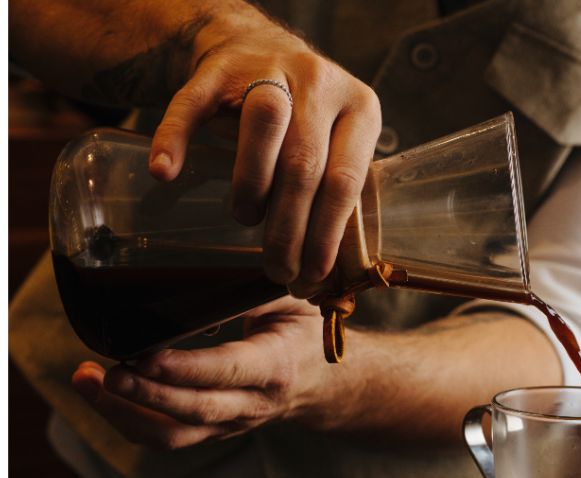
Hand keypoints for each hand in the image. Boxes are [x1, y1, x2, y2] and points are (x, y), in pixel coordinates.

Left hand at [71, 297, 332, 450]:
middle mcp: (252, 403)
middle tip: (104, 373)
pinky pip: (166, 437)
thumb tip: (203, 273)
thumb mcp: (291, 302)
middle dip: (143, 395)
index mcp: (275, 366)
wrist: (325, 385)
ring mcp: (230, 424)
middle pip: (193, 410)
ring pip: (172, 434)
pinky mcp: (211, 432)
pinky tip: (101, 395)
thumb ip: (252, 290)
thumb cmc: (304, 334)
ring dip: (123, 414)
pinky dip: (127, 420)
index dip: (182, 369)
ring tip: (86, 382)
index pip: (226, 371)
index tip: (143, 355)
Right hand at [149, 8, 381, 297]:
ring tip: (246, 219)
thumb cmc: (303, 119)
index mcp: (360, 110)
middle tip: (276, 267)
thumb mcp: (335, 143)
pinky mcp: (217, 68)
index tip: (312, 272)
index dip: (327, 232)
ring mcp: (270, 68)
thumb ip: (333, 190)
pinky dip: (175, 138)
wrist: (255, 47)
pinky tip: (165, 172)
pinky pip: (194, 102)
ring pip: (263, 122)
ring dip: (252, 182)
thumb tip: (319, 272)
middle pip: (305, 163)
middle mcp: (321, 83)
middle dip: (288, 227)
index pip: (346, 179)